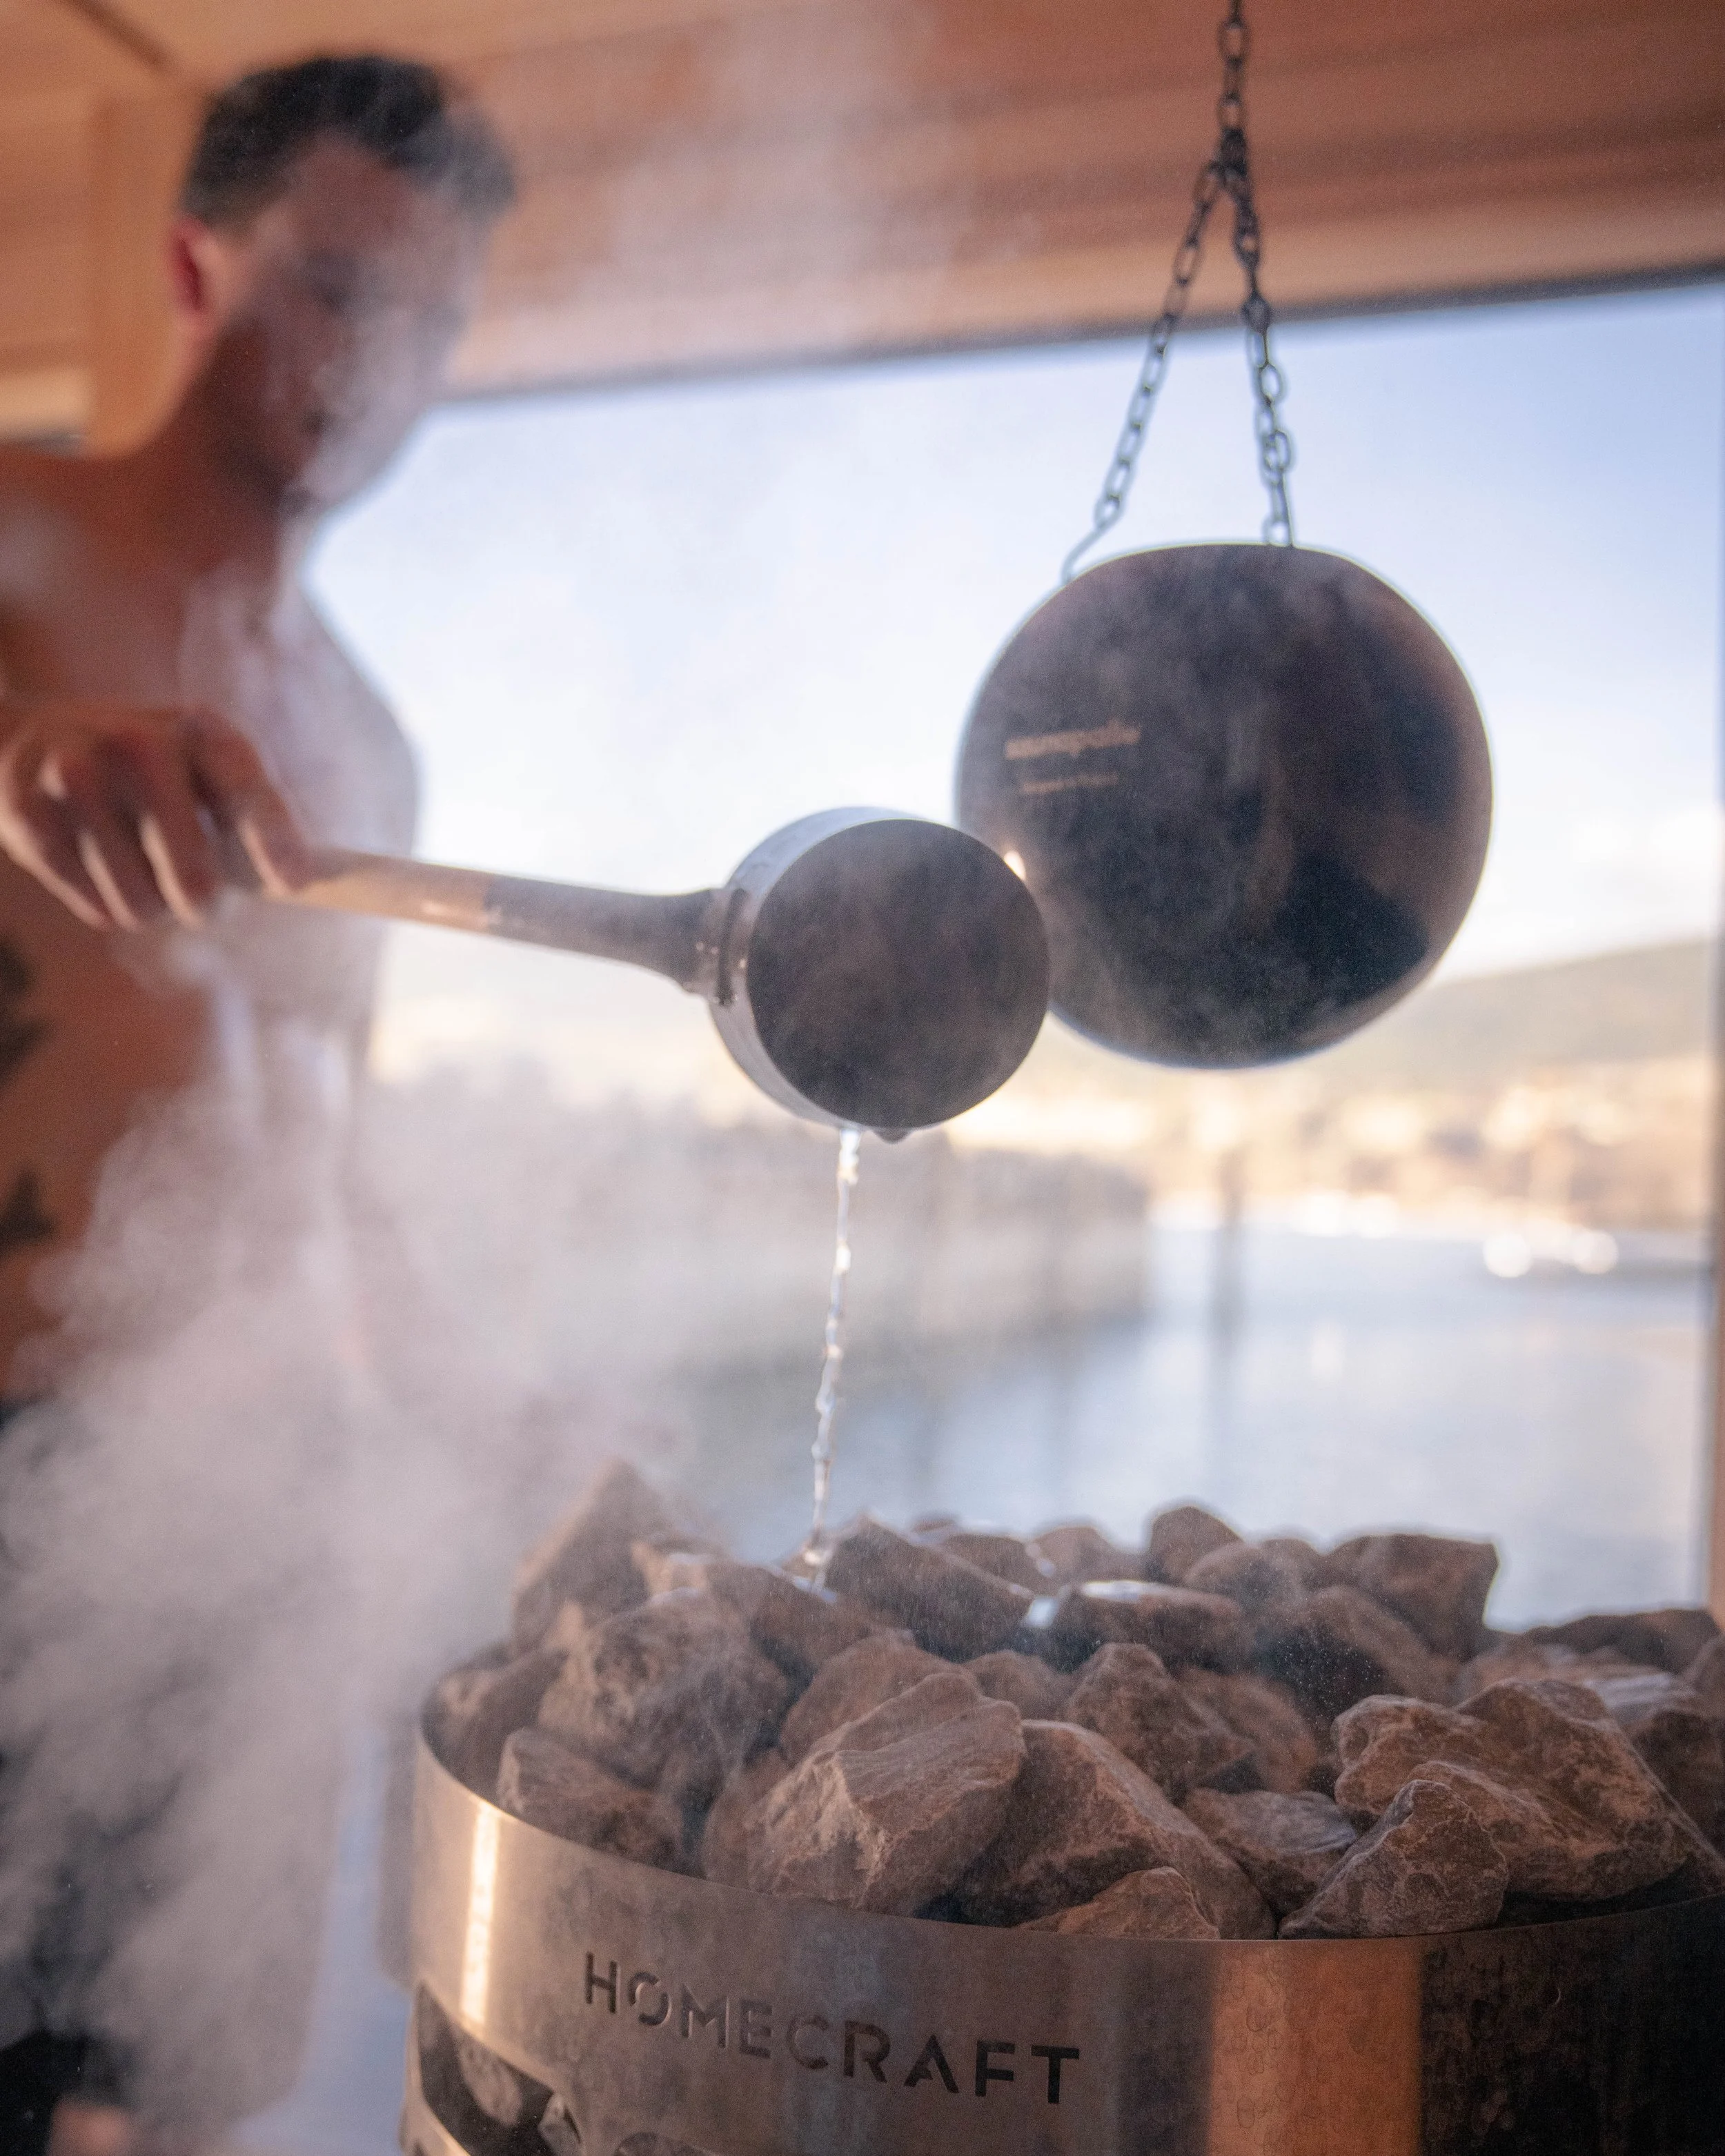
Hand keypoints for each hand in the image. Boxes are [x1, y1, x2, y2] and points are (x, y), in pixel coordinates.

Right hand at [0, 700, 311, 930]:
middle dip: (202, 904)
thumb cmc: (143, 768)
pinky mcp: (30, 815)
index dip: (274, 841)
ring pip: (144, 906)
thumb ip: (248, 816)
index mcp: (196, 731)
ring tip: (134, 867)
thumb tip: (303, 882)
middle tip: (196, 897)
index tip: (296, 883)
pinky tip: (92, 861)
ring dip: (150, 907)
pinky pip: (98, 909)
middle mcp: (138, 745)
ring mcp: (78, 776)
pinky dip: (105, 904)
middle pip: (195, 879)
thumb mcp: (198, 765)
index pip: (245, 790)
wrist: (26, 739)